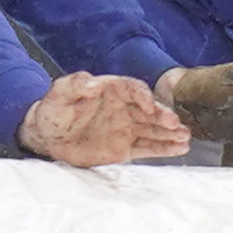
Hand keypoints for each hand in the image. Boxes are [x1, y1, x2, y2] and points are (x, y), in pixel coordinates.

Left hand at [19, 72, 191, 165]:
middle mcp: (124, 108)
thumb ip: (74, 84)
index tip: (149, 106)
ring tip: (185, 138)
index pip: (133, 89)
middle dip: (163, 117)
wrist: (47, 136)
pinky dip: (163, 149)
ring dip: (170, 133)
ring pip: (153, 130)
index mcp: (112, 90)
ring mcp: (126, 129)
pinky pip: (147, 148)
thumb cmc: (53, 111)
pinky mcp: (124, 148)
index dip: (143, 96)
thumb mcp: (59, 93)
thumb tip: (91, 83)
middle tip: (175, 124)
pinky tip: (180, 149)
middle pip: (149, 111)